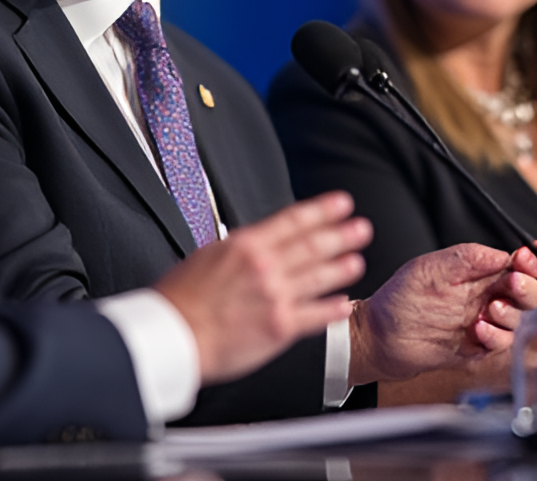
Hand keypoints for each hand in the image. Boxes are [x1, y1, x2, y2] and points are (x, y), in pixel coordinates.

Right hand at [154, 191, 371, 384]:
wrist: (175, 333)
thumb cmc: (181, 298)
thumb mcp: (207, 255)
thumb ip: (237, 249)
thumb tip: (251, 243)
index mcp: (246, 244)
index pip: (293, 220)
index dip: (321, 210)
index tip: (341, 203)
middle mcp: (265, 267)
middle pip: (312, 245)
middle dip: (341, 235)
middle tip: (361, 227)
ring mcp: (275, 297)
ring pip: (318, 277)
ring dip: (341, 268)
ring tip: (357, 260)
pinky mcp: (279, 328)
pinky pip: (314, 316)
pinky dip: (332, 309)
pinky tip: (345, 304)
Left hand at [349, 241, 536, 386]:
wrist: (380, 335)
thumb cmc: (400, 298)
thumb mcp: (429, 269)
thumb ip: (465, 258)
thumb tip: (502, 252)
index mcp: (472, 273)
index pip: (511, 263)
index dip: (530, 258)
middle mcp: (481, 296)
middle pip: (525, 291)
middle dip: (528, 286)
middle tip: (515, 282)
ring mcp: (481, 322)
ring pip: (517, 318)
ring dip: (511, 313)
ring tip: (490, 310)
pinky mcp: (477, 348)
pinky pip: (501, 344)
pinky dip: (496, 337)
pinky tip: (479, 330)